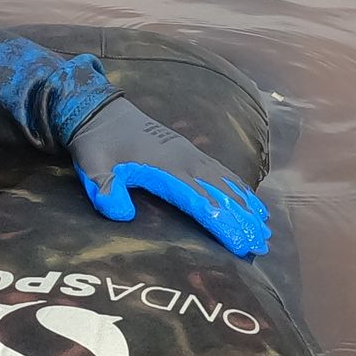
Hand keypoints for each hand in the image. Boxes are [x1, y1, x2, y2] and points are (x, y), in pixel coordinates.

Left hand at [66, 97, 272, 257]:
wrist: (98, 110)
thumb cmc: (95, 142)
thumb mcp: (92, 166)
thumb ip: (105, 190)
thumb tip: (121, 214)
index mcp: (166, 167)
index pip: (201, 200)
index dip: (222, 223)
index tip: (239, 245)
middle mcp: (185, 159)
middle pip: (221, 193)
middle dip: (243, 220)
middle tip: (261, 245)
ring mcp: (189, 153)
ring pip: (226, 182)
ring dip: (246, 206)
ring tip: (264, 229)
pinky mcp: (188, 151)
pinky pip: (220, 170)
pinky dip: (239, 186)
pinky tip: (250, 200)